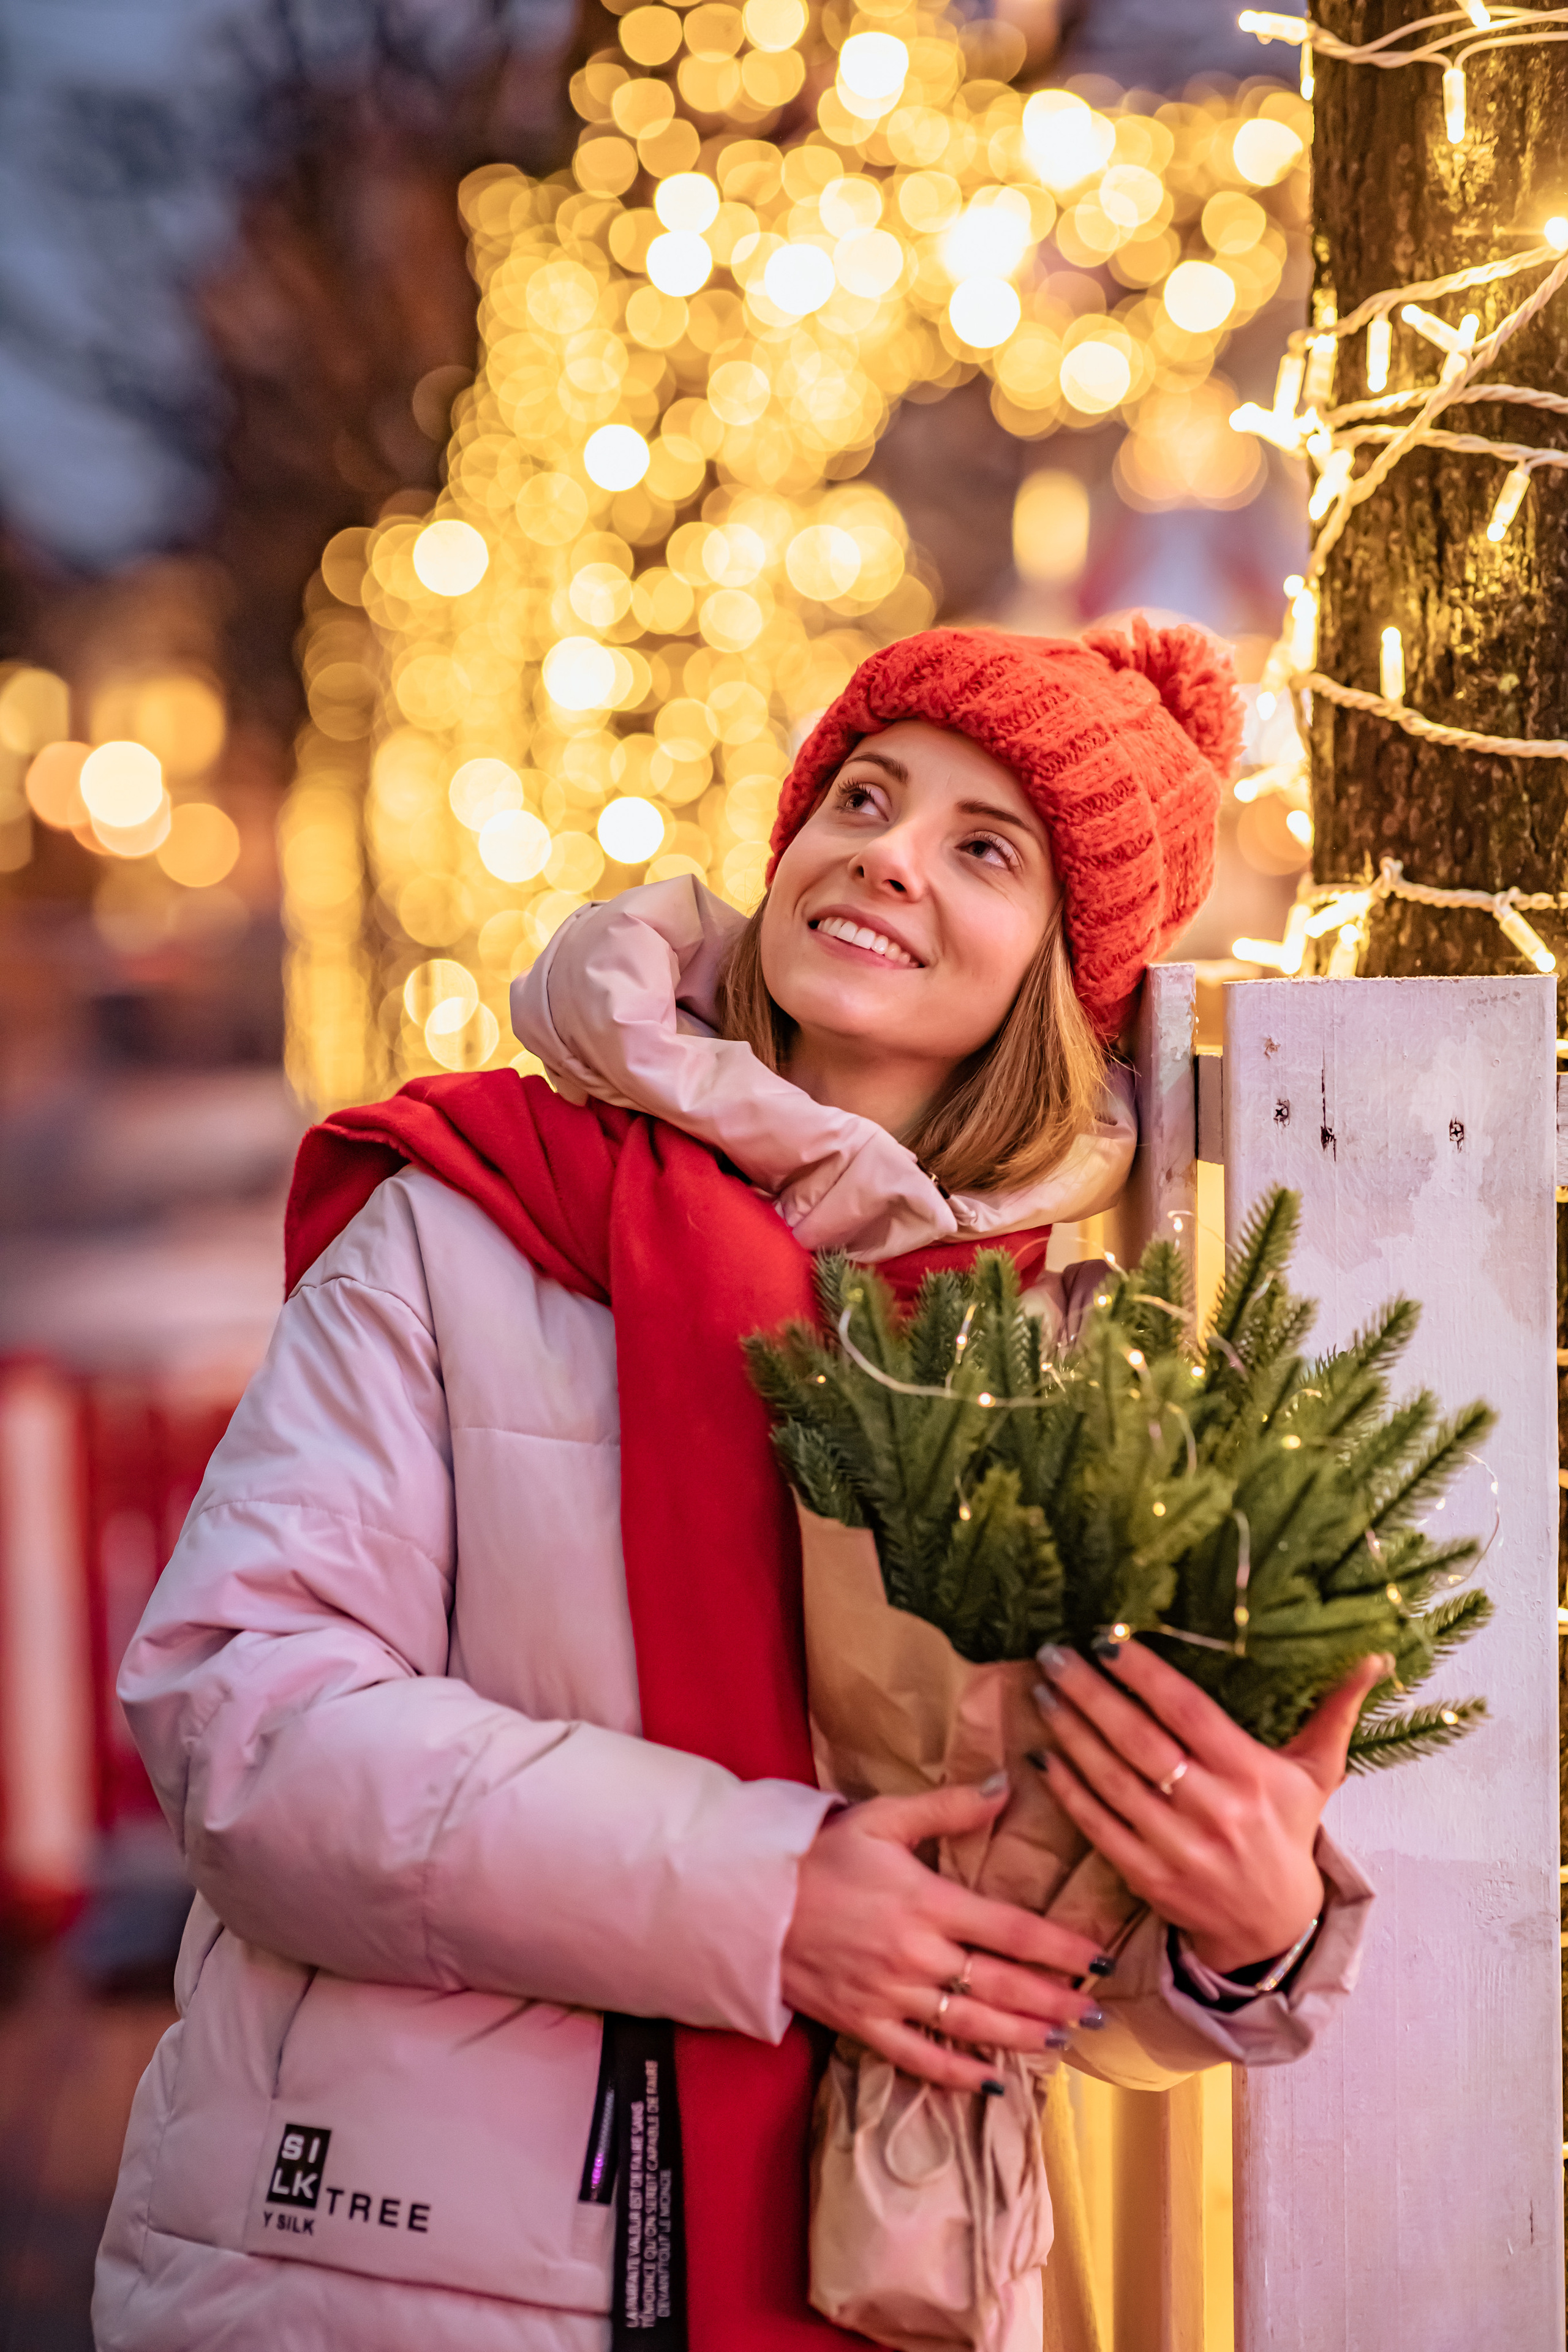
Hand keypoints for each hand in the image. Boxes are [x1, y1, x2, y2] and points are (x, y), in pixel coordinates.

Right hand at [781, 1781, 1114, 2092]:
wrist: (748, 1901)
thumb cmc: (821, 1855)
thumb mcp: (882, 1818)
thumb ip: (947, 1807)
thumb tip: (1006, 1788)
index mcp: (926, 1901)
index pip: (1011, 1929)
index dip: (1060, 1947)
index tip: (1100, 1958)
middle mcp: (916, 1955)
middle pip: (1001, 1985)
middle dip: (1055, 2001)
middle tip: (1099, 2015)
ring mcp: (889, 1996)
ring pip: (970, 2026)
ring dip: (1022, 2037)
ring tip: (1063, 2044)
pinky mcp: (863, 2024)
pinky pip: (917, 2058)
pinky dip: (956, 2075)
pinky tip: (991, 2082)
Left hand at [1032, 1640, 1389, 1976]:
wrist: (1274, 1928)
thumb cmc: (1287, 1833)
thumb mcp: (1315, 1773)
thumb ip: (1335, 1712)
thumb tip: (1373, 1657)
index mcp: (1253, 1776)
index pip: (1189, 1713)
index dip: (1145, 1674)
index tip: (1107, 1637)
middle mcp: (1215, 1810)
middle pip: (1141, 1742)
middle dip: (1092, 1694)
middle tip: (1054, 1654)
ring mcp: (1179, 1848)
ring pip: (1113, 1781)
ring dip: (1071, 1733)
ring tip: (1044, 1692)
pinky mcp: (1149, 1877)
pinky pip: (1099, 1826)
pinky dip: (1067, 1790)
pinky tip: (1042, 1756)